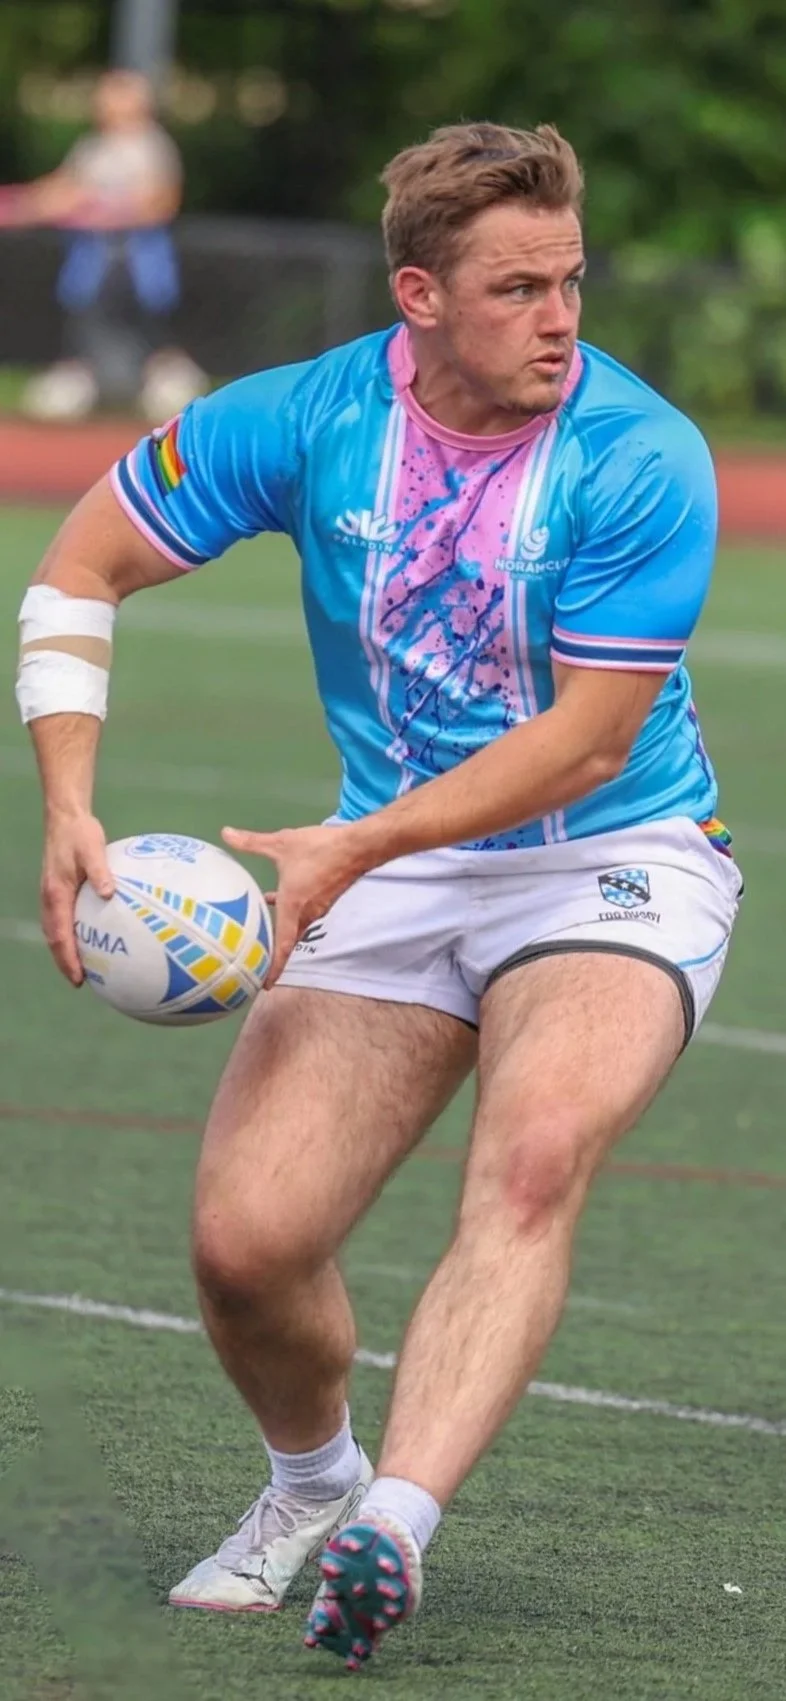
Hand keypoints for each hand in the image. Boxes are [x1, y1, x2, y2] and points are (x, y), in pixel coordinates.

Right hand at [41, 811, 113, 985]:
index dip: (67, 958)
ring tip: (82, 968)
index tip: (77, 977)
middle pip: (54, 938)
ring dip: (65, 950)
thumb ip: (100, 872)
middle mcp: (50, 898)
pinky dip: (69, 934)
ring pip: (55, 930)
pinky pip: (61, 919)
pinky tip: (87, 938)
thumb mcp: (92, 849)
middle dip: (64, 961)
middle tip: (80, 981)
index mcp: (56, 894)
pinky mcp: (59, 890)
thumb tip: (109, 893)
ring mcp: (52, 894)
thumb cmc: (80, 833)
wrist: (65, 817)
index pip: (59, 934)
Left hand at [221, 822, 367, 987]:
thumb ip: (251, 842)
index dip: (274, 967)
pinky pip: (303, 914)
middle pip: (289, 941)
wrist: (357, 847)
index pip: (283, 945)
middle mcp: (307, 913)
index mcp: (294, 906)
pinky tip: (274, 898)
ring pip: (296, 926)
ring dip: (280, 931)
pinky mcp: (325, 898)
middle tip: (256, 963)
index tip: (265, 985)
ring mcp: (318, 907)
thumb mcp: (280, 844)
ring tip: (260, 933)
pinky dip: (288, 914)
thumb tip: (225, 832)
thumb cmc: (319, 849)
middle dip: (274, 954)